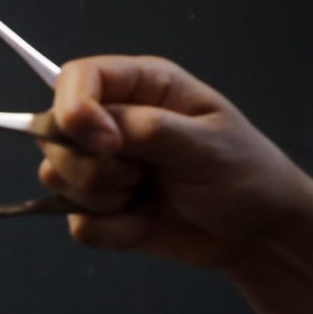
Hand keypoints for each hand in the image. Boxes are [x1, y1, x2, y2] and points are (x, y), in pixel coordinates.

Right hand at [37, 55, 312, 267]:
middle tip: (140, 175)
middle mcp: (113, 122)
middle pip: (54, 134)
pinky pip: (76, 222)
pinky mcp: (101, 209)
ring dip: (101, 199)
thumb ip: (147, 129)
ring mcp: (103, 167)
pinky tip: (143, 224)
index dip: (75, 110)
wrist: (257, 233)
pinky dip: (109, 230)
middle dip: (91, 165)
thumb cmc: (245, 174)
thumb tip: (91, 129)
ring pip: (57, 179)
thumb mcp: (206, 145)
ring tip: (146, 197)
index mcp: (142, 88)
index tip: (106, 144)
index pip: (76, 80)